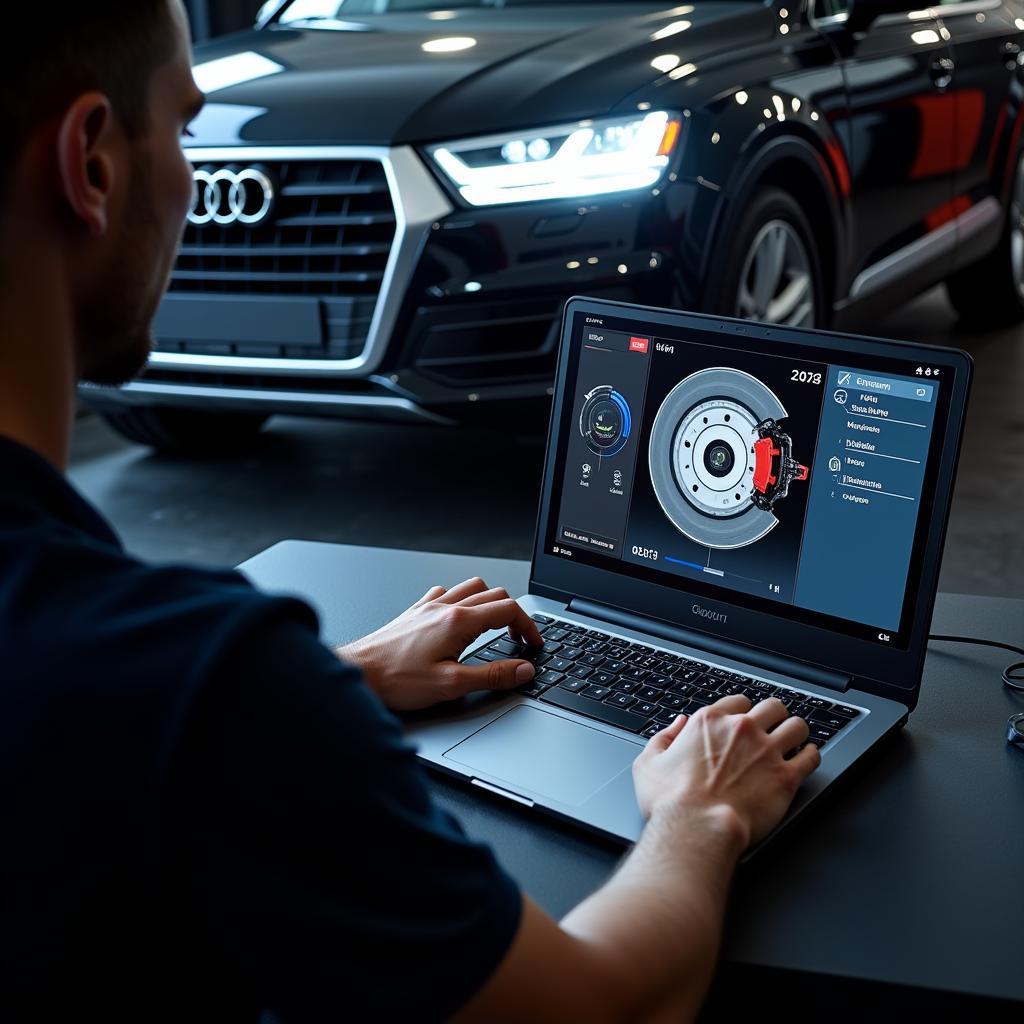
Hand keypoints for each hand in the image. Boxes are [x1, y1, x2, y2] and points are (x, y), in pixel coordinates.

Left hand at [336, 577, 543, 710]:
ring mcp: (428, 607)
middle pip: (494, 594)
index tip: (534, 643)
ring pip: (471, 587)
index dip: (528, 626)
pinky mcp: (414, 612)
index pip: (508, 610)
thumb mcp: (452, 685)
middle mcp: (444, 607)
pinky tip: (457, 619)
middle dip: (513, 614)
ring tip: (494, 625)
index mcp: (458, 622)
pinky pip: (444, 593)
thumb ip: (492, 676)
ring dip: (489, 601)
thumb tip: (523, 670)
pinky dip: (459, 600)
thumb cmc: (396, 680)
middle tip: (519, 638)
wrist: (358, 673)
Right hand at [631, 695, 820, 849]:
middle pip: (772, 707)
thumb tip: (677, 724)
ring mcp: (766, 751)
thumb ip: (663, 738)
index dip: (743, 711)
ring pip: (797, 725)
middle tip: (774, 727)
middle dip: (775, 716)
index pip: (739, 701)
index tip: (745, 721)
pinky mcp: (785, 777)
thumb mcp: (648, 763)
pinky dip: (812, 755)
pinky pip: (811, 756)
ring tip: (796, 740)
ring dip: (797, 731)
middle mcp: (741, 730)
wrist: (697, 829)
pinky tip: (808, 758)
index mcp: (709, 722)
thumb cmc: (671, 802)